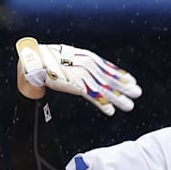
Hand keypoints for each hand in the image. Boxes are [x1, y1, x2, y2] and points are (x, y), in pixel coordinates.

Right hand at [15, 37, 142, 115]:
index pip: (107, 67)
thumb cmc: (47, 61)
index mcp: (86, 57)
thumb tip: (82, 73)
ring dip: (117, 98)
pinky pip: (92, 96)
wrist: (33, 62)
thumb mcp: (68, 61)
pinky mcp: (75, 84)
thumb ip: (78, 66)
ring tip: (129, 106)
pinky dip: (102, 104)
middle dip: (124, 86)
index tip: (132, 81)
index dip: (120, 75)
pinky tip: (110, 112)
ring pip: (104, 88)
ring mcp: (82, 74)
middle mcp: (87, 64)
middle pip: (109, 78)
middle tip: (138, 93)